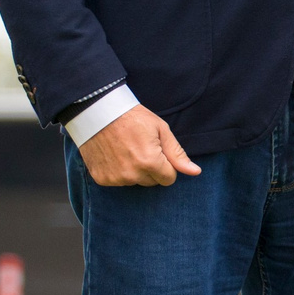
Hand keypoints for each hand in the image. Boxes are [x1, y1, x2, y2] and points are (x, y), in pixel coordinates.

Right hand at [80, 104, 201, 187]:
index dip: (167, 166)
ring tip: (126, 149)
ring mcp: (115, 178)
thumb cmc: (133, 117)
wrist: (98, 111)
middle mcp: (132, 174)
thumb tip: (195, 172)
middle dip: (151, 169)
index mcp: (150, 162)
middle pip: (152, 182)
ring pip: (135, 182)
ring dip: (134, 170)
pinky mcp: (101, 178)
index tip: (158, 152)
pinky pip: (118, 181)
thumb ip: (177, 154)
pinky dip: (118, 171)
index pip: (169, 179)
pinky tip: (114, 154)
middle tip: (141, 148)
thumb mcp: (161, 130)